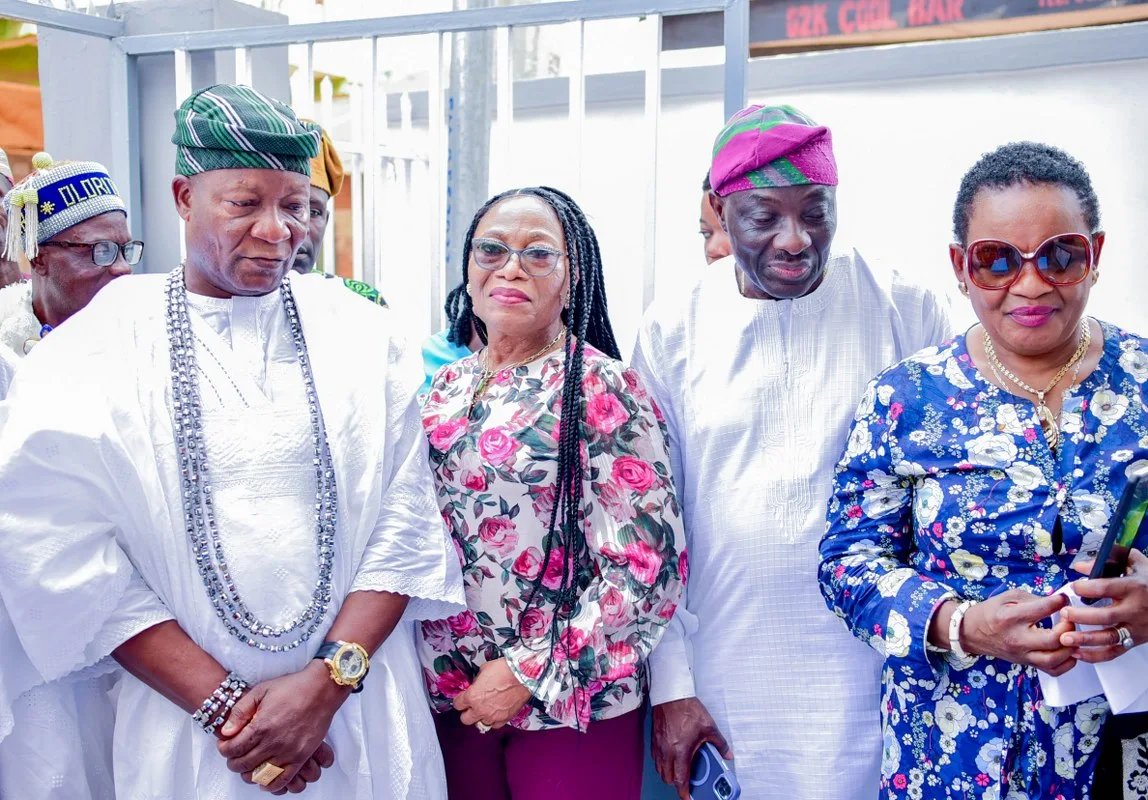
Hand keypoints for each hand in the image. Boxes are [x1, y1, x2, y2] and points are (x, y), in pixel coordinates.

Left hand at [217, 661, 349, 791]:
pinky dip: (271, 785)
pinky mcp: (301, 756)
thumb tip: (225, 731)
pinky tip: (265, 781)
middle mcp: (273, 743)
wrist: (321, 688)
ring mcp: (288, 752)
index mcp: (261, 726)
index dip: (224, 749)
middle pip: (243, 764)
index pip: (232, 749)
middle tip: (234, 755)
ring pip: (260, 775)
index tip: (225, 745)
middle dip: (233, 762)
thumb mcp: (260, 691)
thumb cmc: (293, 687)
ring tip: (248, 766)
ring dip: (249, 773)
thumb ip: (240, 711)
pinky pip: (283, 780)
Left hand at [453, 658, 531, 729]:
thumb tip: (477, 684)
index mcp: (472, 696)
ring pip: (480, 724)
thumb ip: (477, 681)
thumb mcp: (484, 670)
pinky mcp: (505, 719)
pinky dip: (494, 720)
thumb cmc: (504, 669)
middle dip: (467, 712)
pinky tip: (497, 712)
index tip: (464, 698)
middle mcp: (480, 709)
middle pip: (465, 719)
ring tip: (487, 708)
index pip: (458, 704)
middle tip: (473, 705)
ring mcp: (493, 716)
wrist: (524, 675)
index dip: (460, 700)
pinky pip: (495, 725)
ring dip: (481, 716)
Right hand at [652, 697, 731, 799]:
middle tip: (686, 782)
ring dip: (668, 773)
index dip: (684, 792)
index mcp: (681, 751)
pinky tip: (670, 758)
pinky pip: (656, 758)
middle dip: (676, 783)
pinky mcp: (654, 739)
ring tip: (678, 771)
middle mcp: (667, 751)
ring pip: (660, 769)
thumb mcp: (709, 727)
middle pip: (667, 777)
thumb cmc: (687, 708)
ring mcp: (659, 746)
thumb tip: (727, 754)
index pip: (680, 779)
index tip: (688, 797)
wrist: (671, 694)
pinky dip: (662, 763)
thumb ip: (720, 744)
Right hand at [960, 590, 1076, 675]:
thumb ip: (1034, 598)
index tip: (1063, 599)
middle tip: (1069, 620)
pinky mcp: (1026, 663)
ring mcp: (1022, 654)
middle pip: (1052, 639)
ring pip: (1054, 659)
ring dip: (1070, 648)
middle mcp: (1017, 638)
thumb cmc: (991, 612)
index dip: (1059, 602)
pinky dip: (1066, 663)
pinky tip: (1068, 651)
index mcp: (1011, 617)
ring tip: (1071, 636)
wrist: (972, 632)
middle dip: (1068, 628)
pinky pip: (1052, 670)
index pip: (1042, 609)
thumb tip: (1058, 602)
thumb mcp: (1008, 597)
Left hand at [1060, 549, 1147, 662]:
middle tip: (1064, 613)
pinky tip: (1077, 652)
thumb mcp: (1135, 563)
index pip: (1107, 588)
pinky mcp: (1134, 641)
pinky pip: (1114, 652)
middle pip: (1106, 616)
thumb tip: (1079, 566)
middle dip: (1082, 616)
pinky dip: (1095, 656)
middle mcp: (1135, 610)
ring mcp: (1136, 628)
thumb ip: (1110, 558)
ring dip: (1085, 639)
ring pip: (1109, 637)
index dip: (1087, 588)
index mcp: (1134, 588)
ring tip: (1065, 638)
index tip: (1073, 587)